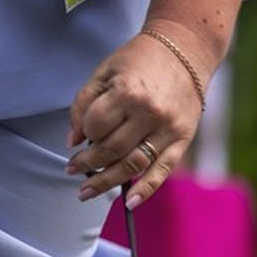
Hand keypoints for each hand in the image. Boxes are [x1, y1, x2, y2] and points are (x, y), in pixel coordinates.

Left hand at [65, 29, 208, 209]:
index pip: (96, 126)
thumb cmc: (141, 60)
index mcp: (127, 92)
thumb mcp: (105, 72)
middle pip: (112, 150)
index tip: (80, 140)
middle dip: (89, 165)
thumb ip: (84, 103)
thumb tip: (73, 141)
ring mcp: (167, 130)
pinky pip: (161, 172)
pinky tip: (128, 203)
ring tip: (89, 190)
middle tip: (74, 173)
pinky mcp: (181, 141)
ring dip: (108, 182)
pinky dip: (144, 190)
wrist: (184, 53)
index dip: (84, 136)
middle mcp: (148, 114)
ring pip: (133, 166)